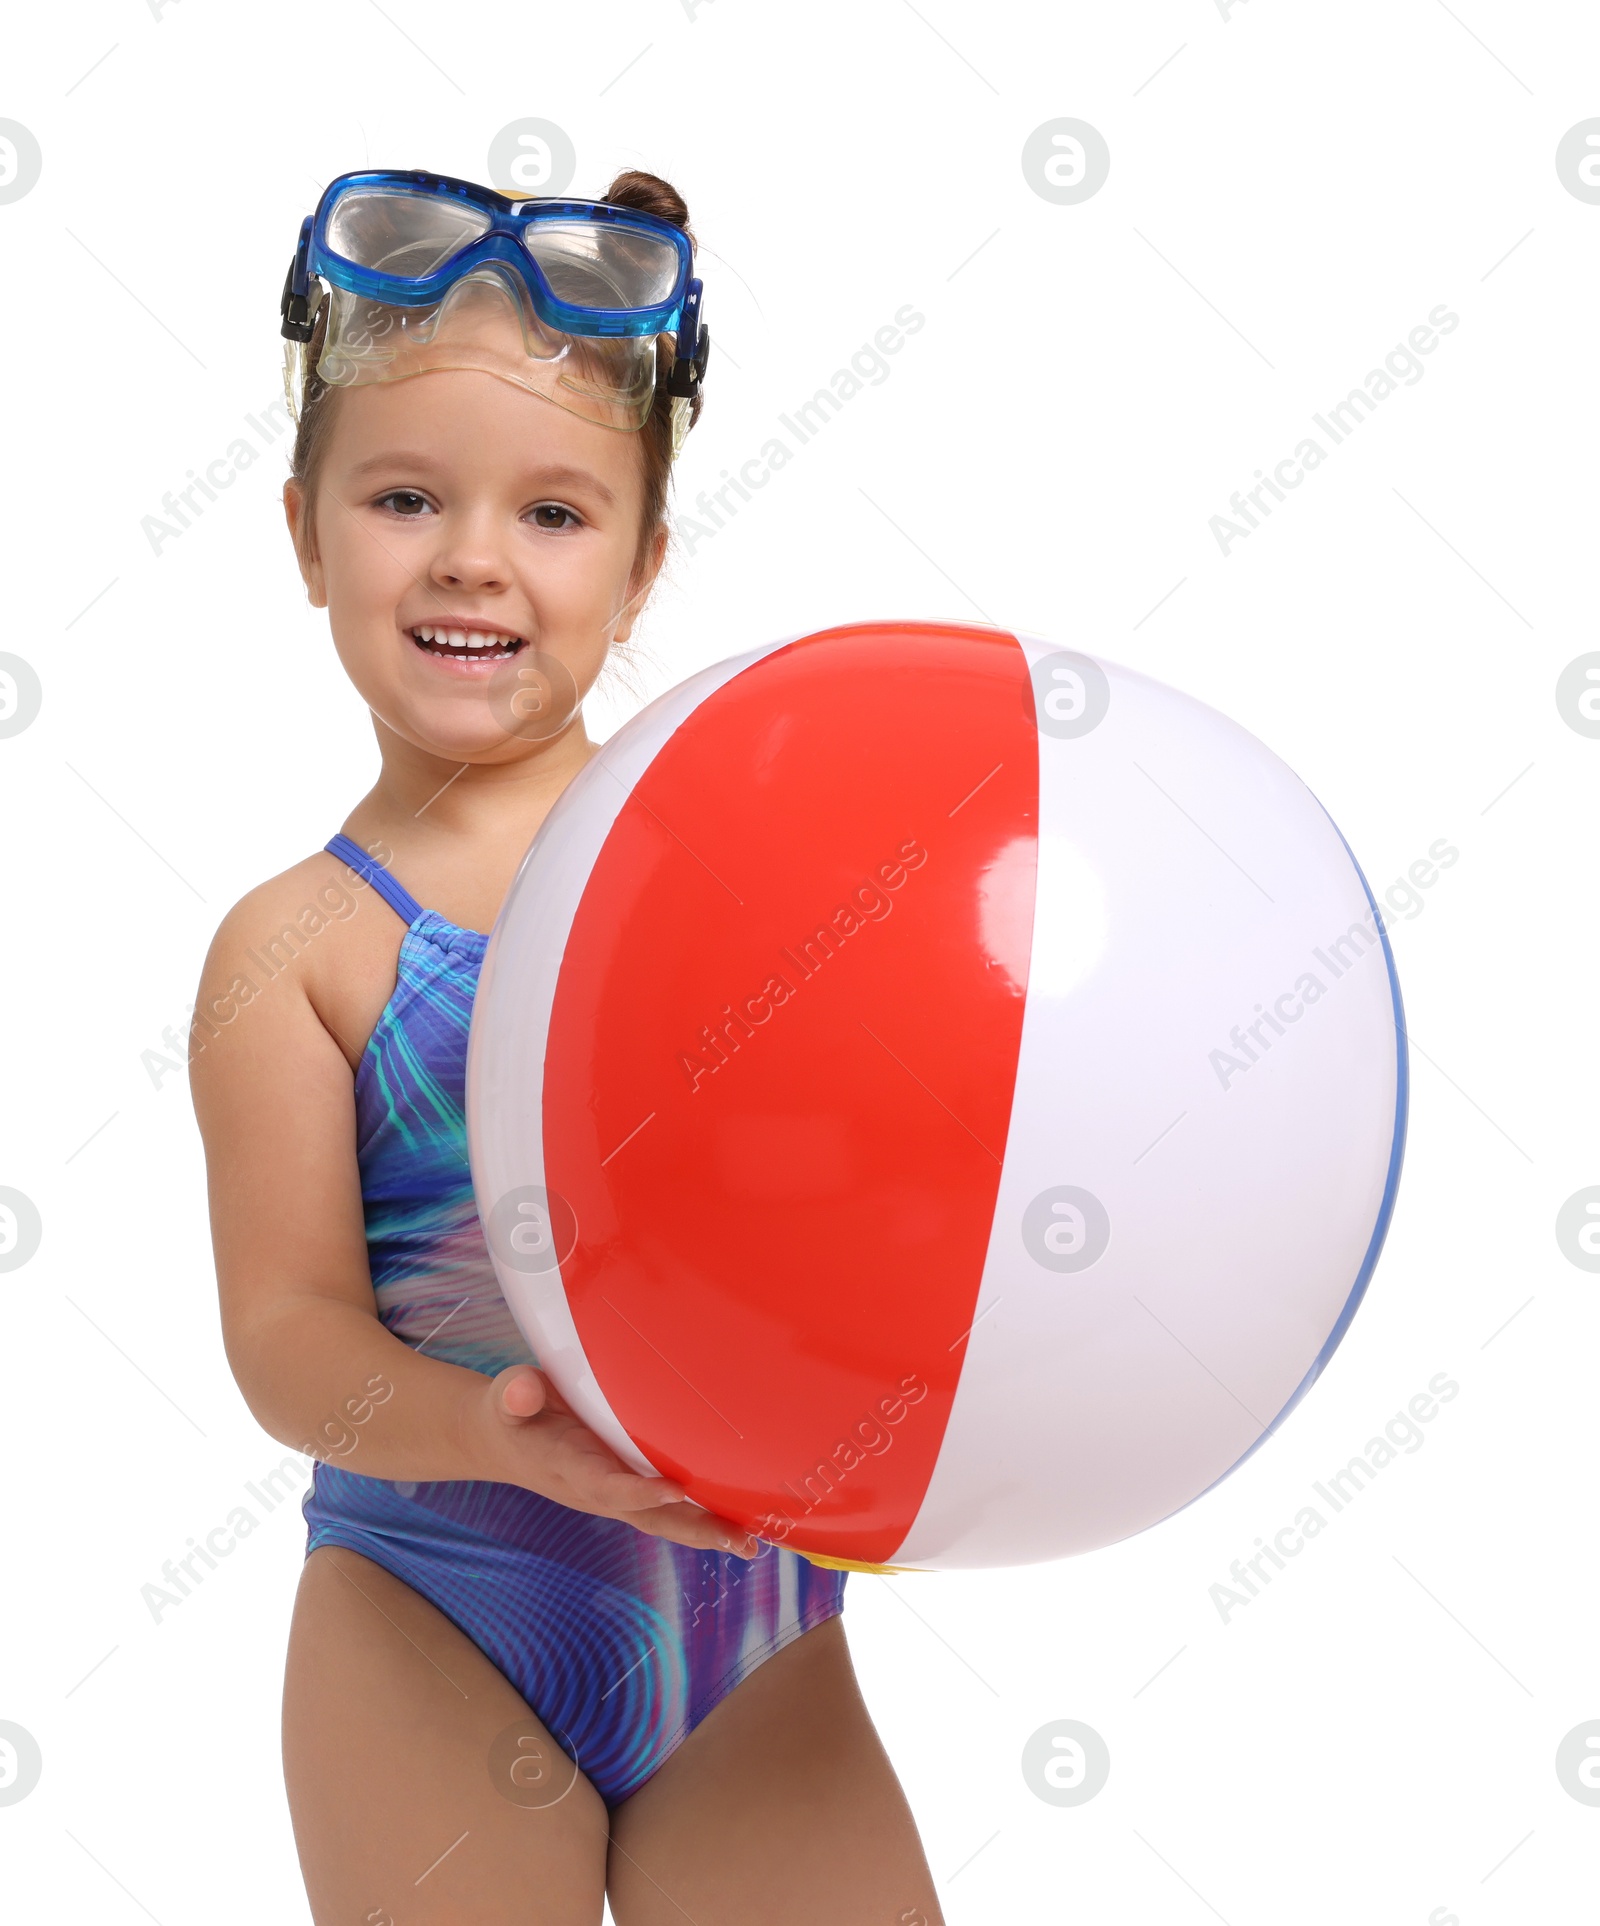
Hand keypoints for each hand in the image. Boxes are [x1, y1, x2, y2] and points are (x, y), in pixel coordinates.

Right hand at [468, 1365, 759, 1557]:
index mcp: (567, 1465)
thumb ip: (515, 1394)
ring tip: (752, 1543)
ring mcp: (612, 1494)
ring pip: (663, 1520)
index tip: (673, 1492)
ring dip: (706, 1532)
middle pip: (647, 1517)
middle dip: (693, 1529)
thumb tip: (521, 1390)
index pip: (605, 1483)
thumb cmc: (513, 1411)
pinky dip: (700, 1519)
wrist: (504, 1440)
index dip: (636, 1491)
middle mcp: (595, 1489)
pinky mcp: (624, 1489)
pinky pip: (665, 1510)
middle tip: (740, 1541)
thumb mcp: (507, 1396)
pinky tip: (736, 1525)